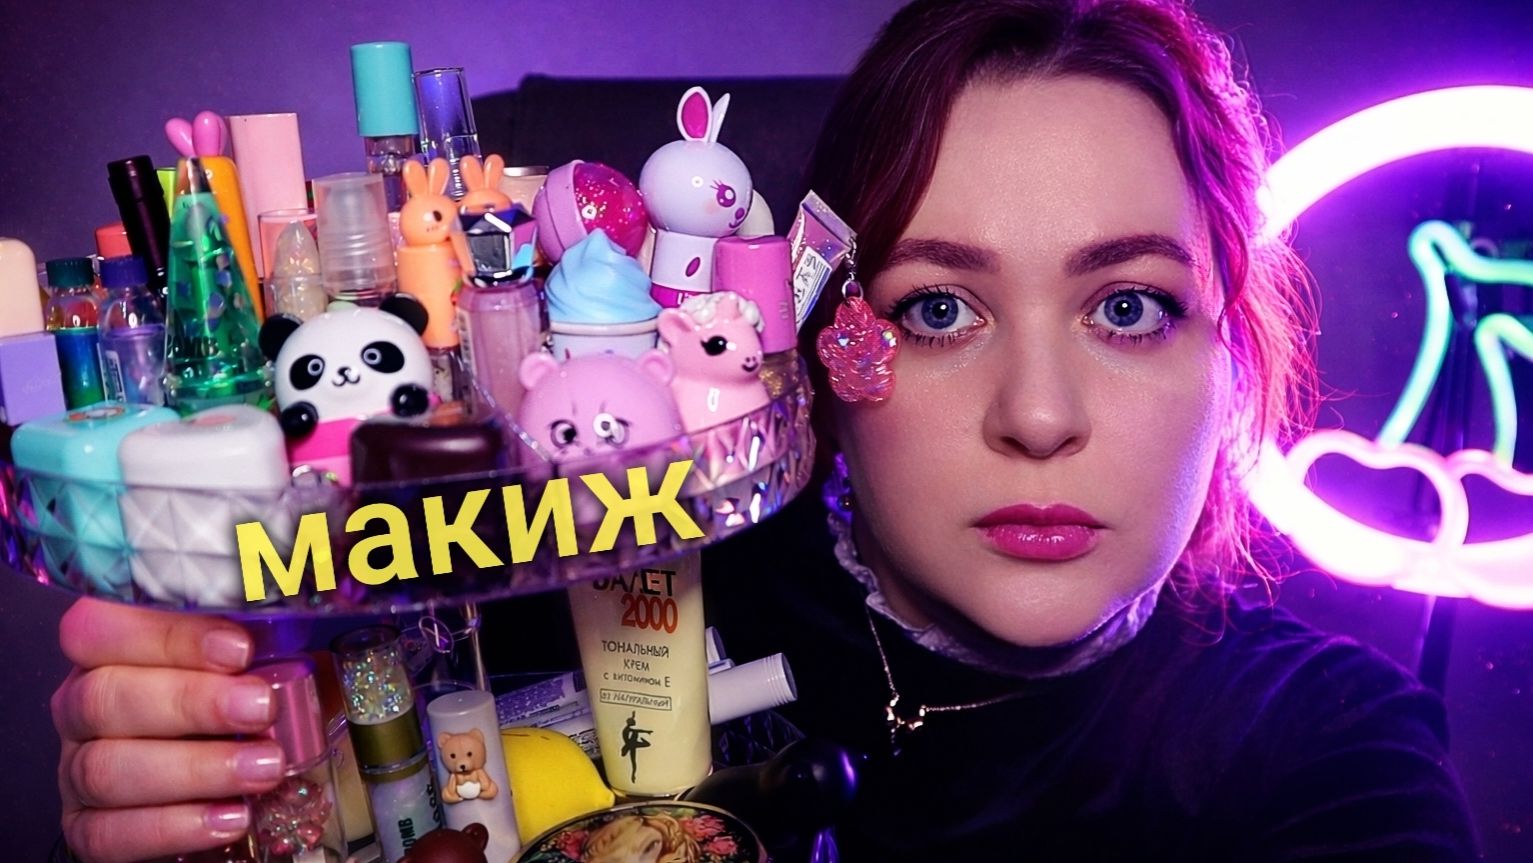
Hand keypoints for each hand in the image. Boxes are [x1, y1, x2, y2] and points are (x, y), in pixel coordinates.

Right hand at [52, 598, 284, 861]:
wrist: (239, 783)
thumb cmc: (251, 704)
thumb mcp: (268, 660)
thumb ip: (273, 631)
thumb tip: (321, 599)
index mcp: (112, 650)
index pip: (101, 627)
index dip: (166, 635)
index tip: (240, 648)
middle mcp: (83, 705)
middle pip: (103, 697)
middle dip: (190, 703)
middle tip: (261, 709)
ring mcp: (77, 769)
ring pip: (105, 768)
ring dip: (194, 769)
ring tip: (264, 769)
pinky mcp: (88, 828)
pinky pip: (109, 833)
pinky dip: (173, 826)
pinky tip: (230, 818)